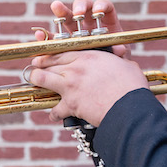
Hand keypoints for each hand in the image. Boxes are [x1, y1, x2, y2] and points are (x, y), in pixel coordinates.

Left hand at [26, 0, 146, 125]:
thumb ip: (118, 59)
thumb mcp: (126, 64)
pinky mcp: (70, 104)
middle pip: (48, 63)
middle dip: (39, 65)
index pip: (61, 51)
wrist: (129, 107)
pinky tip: (54, 115)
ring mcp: (70, 85)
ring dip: (36, 81)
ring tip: (35, 84)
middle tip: (34, 69)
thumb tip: (123, 55)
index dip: (50, 54)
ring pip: (41, 79)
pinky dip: (53, 113)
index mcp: (88, 56)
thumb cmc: (132, 86)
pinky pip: (54, 109)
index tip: (44, 56)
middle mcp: (75, 68)